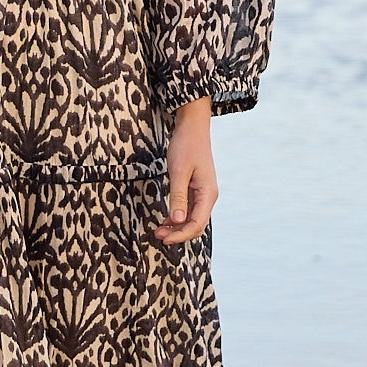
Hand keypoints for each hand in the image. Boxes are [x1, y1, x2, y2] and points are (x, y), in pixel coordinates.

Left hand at [152, 97, 217, 244]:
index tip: (164, 239)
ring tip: (158, 231)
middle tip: (158, 236)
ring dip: (176, 227)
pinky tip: (165, 221)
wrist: (192, 127)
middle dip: (178, 234)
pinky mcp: (196, 189)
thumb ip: (178, 197)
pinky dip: (177, 217)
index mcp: (207, 193)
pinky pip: (188, 209)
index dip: (180, 235)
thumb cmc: (186, 145)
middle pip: (195, 225)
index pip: (196, 223)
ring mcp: (203, 193)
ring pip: (191, 219)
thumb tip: (177, 221)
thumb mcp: (178, 171)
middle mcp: (208, 196)